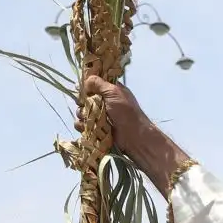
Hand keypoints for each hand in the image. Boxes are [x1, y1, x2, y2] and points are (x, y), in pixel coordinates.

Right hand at [80, 75, 189, 195]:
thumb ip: (99, 84)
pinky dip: (84, 131)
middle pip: (85, 102)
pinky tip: (88, 133)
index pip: (92, 85)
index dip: (86, 89)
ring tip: (88, 124)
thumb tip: (86, 79)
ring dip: (82, 120)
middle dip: (83, 106)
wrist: (140, 143)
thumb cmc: (131, 117)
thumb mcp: (115, 94)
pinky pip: (87, 130)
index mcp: (113, 92)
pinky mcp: (103, 135)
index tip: (84, 93)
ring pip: (83, 116)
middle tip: (86, 111)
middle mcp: (109, 104)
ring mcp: (106, 120)